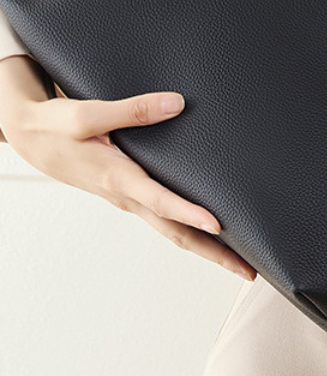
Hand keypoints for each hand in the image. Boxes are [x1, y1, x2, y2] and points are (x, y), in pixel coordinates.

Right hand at [0, 53, 255, 281]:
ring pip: (172, 230)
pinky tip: (211, 233)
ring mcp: (129, 199)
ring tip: (240, 262)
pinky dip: (189, 231)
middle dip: (212, 253)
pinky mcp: (131, 194)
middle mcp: (126, 196)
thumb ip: (133, 110)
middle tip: (247, 270)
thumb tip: (176, 105)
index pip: (160, 201)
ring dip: (206, 248)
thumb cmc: (55, 126)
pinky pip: (165, 218)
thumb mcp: (87, 114)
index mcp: (116, 178)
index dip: (189, 212)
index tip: (218, 224)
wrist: (29, 138)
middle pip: (175, 232)